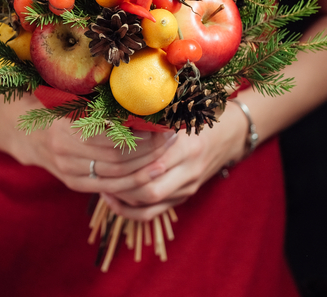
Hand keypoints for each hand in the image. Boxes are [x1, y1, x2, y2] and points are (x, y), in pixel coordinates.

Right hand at [12, 99, 178, 194]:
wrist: (27, 134)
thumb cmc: (56, 108)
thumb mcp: (73, 99)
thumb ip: (100, 103)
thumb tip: (141, 100)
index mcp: (66, 130)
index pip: (115, 140)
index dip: (143, 136)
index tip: (164, 125)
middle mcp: (66, 155)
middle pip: (120, 160)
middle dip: (150, 151)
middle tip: (172, 138)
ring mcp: (70, 173)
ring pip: (118, 177)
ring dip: (147, 167)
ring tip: (167, 154)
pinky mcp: (76, 184)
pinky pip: (110, 187)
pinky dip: (133, 181)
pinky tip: (150, 172)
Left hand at [100, 100, 249, 220]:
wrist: (229, 136)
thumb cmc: (197, 118)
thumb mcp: (179, 114)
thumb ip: (153, 120)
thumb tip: (115, 117)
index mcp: (188, 147)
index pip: (152, 164)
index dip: (125, 163)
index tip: (103, 153)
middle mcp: (189, 171)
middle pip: (149, 190)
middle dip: (121, 184)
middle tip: (98, 172)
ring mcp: (187, 189)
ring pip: (148, 204)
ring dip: (121, 196)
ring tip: (100, 183)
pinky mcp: (182, 199)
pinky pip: (152, 213)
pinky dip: (128, 210)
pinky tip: (111, 199)